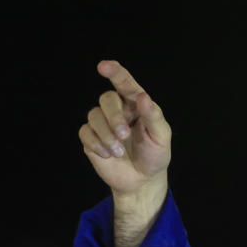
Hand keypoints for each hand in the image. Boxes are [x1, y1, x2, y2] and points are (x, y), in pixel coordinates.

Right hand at [78, 60, 171, 197]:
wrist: (142, 180)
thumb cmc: (155, 155)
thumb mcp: (161, 137)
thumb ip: (153, 116)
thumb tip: (142, 97)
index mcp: (136, 104)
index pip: (125, 83)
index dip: (115, 72)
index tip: (104, 66)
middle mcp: (118, 110)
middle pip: (106, 99)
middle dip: (114, 117)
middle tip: (124, 135)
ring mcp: (102, 123)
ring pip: (93, 115)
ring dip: (107, 135)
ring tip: (120, 151)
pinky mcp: (91, 137)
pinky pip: (85, 133)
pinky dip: (97, 145)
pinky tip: (109, 155)